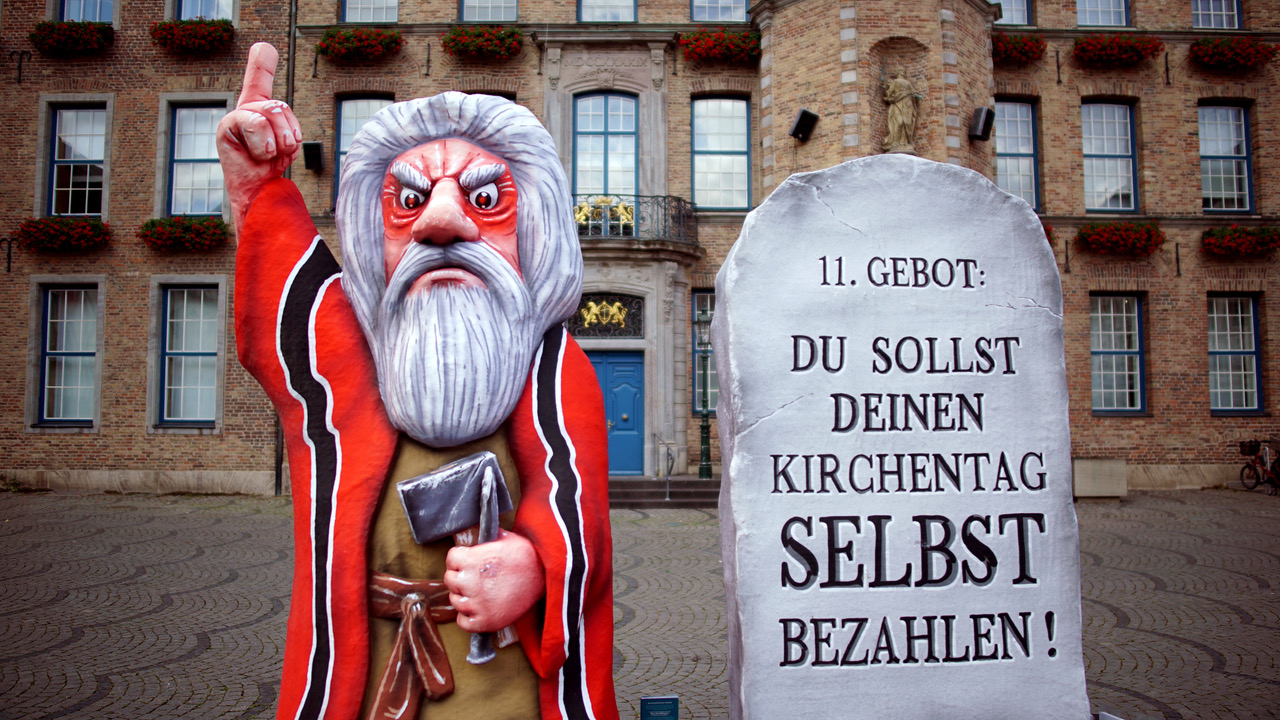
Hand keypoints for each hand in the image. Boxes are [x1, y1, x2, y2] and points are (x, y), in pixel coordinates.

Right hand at [216, 42, 302, 230]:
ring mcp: (234, 117)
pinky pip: (256, 124)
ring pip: (269, 112)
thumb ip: (285, 119)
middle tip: (280, 151)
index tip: (264, 47)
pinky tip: (257, 157)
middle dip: (288, 132)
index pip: (260, 80)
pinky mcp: (225, 127)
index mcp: (260, 110)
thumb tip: (273, 103)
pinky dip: (264, 145)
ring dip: (278, 141)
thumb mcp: (287, 141)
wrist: (259, 193)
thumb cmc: (271, 169)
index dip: (261, 63)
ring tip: (268, 155)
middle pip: (278, 104)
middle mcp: (245, 109)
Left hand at [444, 529, 544, 633]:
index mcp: (472, 559)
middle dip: (459, 578)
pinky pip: (463, 622)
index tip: (466, 562)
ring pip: (455, 601)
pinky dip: (467, 617)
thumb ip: (485, 538)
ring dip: (463, 597)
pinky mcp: (486, 621)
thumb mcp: (505, 538)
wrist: (546, 576)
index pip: (450, 559)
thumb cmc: (527, 555)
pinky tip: (478, 609)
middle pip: (449, 580)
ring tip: (478, 593)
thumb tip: (478, 536)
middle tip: (472, 578)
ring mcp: (477, 603)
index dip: (458, 559)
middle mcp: (470, 582)